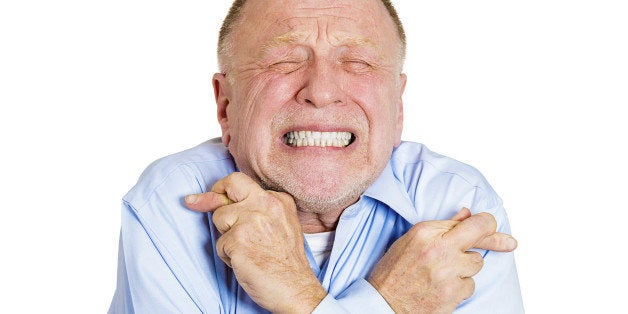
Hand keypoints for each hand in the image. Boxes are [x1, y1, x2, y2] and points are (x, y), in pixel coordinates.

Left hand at [185, 172, 325, 312]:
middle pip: (230, 184)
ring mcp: (250, 220)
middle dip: (214, 194)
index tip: (217, 195)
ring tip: (246, 250)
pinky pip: (220, 244)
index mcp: (278, 199)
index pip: (244, 183)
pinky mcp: (237, 240)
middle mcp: (265, 204)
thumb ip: (256, 209)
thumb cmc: (286, 261)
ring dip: (226, 236)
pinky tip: (245, 263)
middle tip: (199, 201)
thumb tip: (216, 198)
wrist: (294, 288)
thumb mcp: (280, 224)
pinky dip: (228, 256)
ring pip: (220, 217)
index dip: (227, 191)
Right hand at [368, 208, 516, 312]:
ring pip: (476, 265)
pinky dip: (460, 288)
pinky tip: (443, 288)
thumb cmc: (394, 271)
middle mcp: (438, 249)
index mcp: (426, 232)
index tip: (494, 224)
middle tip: (510, 242)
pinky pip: (470, 286)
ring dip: (466, 268)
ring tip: (445, 272)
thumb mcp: (411, 241)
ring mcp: (447, 273)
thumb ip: (443, 227)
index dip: (487, 223)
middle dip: (493, 241)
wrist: (383, 303)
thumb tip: (467, 214)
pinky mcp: (452, 294)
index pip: (471, 223)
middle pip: (479, 241)